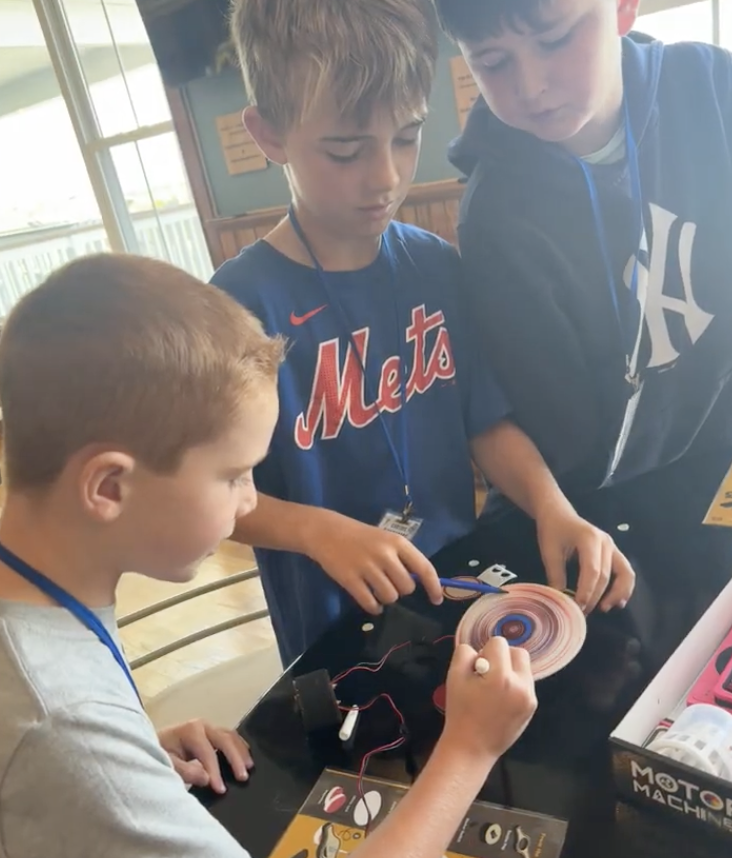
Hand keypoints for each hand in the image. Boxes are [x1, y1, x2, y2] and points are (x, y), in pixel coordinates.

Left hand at [157, 719, 253, 793]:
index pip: (208, 753)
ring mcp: (208, 726)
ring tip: (249, 767)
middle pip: (224, 740)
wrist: (153, 743)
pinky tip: (245, 756)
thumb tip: (207, 779)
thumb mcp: (166, 764)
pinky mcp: (210, 731)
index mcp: (191, 731)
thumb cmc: (158, 753)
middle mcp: (202, 725)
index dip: (216, 772)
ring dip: (241, 751)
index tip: (221, 791)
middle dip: (235, 759)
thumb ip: (185, 771)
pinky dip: (238, 746)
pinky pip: (229, 736)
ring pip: (230, 735)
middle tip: (243, 777)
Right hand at [305, 510, 443, 612]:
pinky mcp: (349, 579)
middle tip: (389, 583)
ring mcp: (366, 567)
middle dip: (401, 590)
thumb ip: (402, 558)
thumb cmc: (360, 536)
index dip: (434, 587)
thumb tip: (420, 583)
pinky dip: (373, 607)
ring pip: (390, 597)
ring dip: (386, 598)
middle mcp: (385, 554)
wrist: (326, 531)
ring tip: (377, 590)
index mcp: (397, 542)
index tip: (437, 600)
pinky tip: (370, 602)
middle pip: (407, 587)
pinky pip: (370, 603)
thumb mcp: (385, 539)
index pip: (424, 568)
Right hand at [442, 637, 536, 762]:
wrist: (471, 747)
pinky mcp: (532, 707)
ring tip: (494, 688)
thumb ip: (465, 653)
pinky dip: (514, 684)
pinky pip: (525, 683)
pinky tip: (501, 699)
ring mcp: (529, 697)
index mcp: (501, 676)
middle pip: (518, 652)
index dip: (484, 652)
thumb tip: (479, 650)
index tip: (477, 669)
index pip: (499, 643)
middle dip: (503, 657)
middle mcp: (521, 685)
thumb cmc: (460, 711)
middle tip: (487, 674)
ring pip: (524, 667)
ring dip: (510, 670)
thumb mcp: (454, 676)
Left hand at [536, 506, 635, 613]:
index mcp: (589, 539)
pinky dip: (623, 587)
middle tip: (583, 612)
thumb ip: (556, 575)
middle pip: (606, 575)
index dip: (587, 591)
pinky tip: (617, 602)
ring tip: (604, 608)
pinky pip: (625, 572)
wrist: (558, 513)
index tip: (578, 607)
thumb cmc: (553, 530)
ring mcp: (613, 547)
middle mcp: (606, 542)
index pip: (592, 570)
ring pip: (625, 574)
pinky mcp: (614, 553)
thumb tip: (561, 601)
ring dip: (617, 594)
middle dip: (595, 597)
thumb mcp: (549, 551)